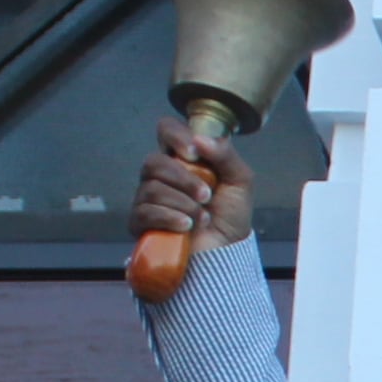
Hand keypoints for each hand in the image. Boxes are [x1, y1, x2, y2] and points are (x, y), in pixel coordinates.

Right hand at [136, 116, 254, 254]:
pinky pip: (145, 212)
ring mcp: (148, 198)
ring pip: (152, 189)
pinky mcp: (141, 222)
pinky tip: (186, 226)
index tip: (194, 153)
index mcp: (183, 158)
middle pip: (154, 162)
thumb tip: (200, 139)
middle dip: (185, 180)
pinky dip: (170, 218)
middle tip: (207, 196)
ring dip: (184, 204)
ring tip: (202, 218)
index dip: (176, 136)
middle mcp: (161, 175)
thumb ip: (225, 155)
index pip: (166, 130)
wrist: (226, 251)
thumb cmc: (231, 215)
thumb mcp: (240, 180)